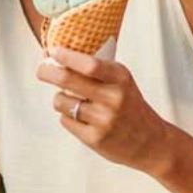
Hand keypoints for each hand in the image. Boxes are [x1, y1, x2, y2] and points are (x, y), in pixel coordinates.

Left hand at [36, 47, 174, 171]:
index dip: (67, 56)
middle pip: (68, 80)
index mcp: (121, 79)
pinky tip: (82, 118)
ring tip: (72, 100)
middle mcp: (113, 98)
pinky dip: (68, 116)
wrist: (150, 142)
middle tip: (41, 70)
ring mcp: (103, 120)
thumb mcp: (123, 82)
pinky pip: (65, 120)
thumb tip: (56, 55)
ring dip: (60, 98)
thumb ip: (97, 70)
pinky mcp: (94, 139)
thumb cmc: (131, 106)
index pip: (89, 64)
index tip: (53, 50)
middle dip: (48, 72)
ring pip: (61, 101)